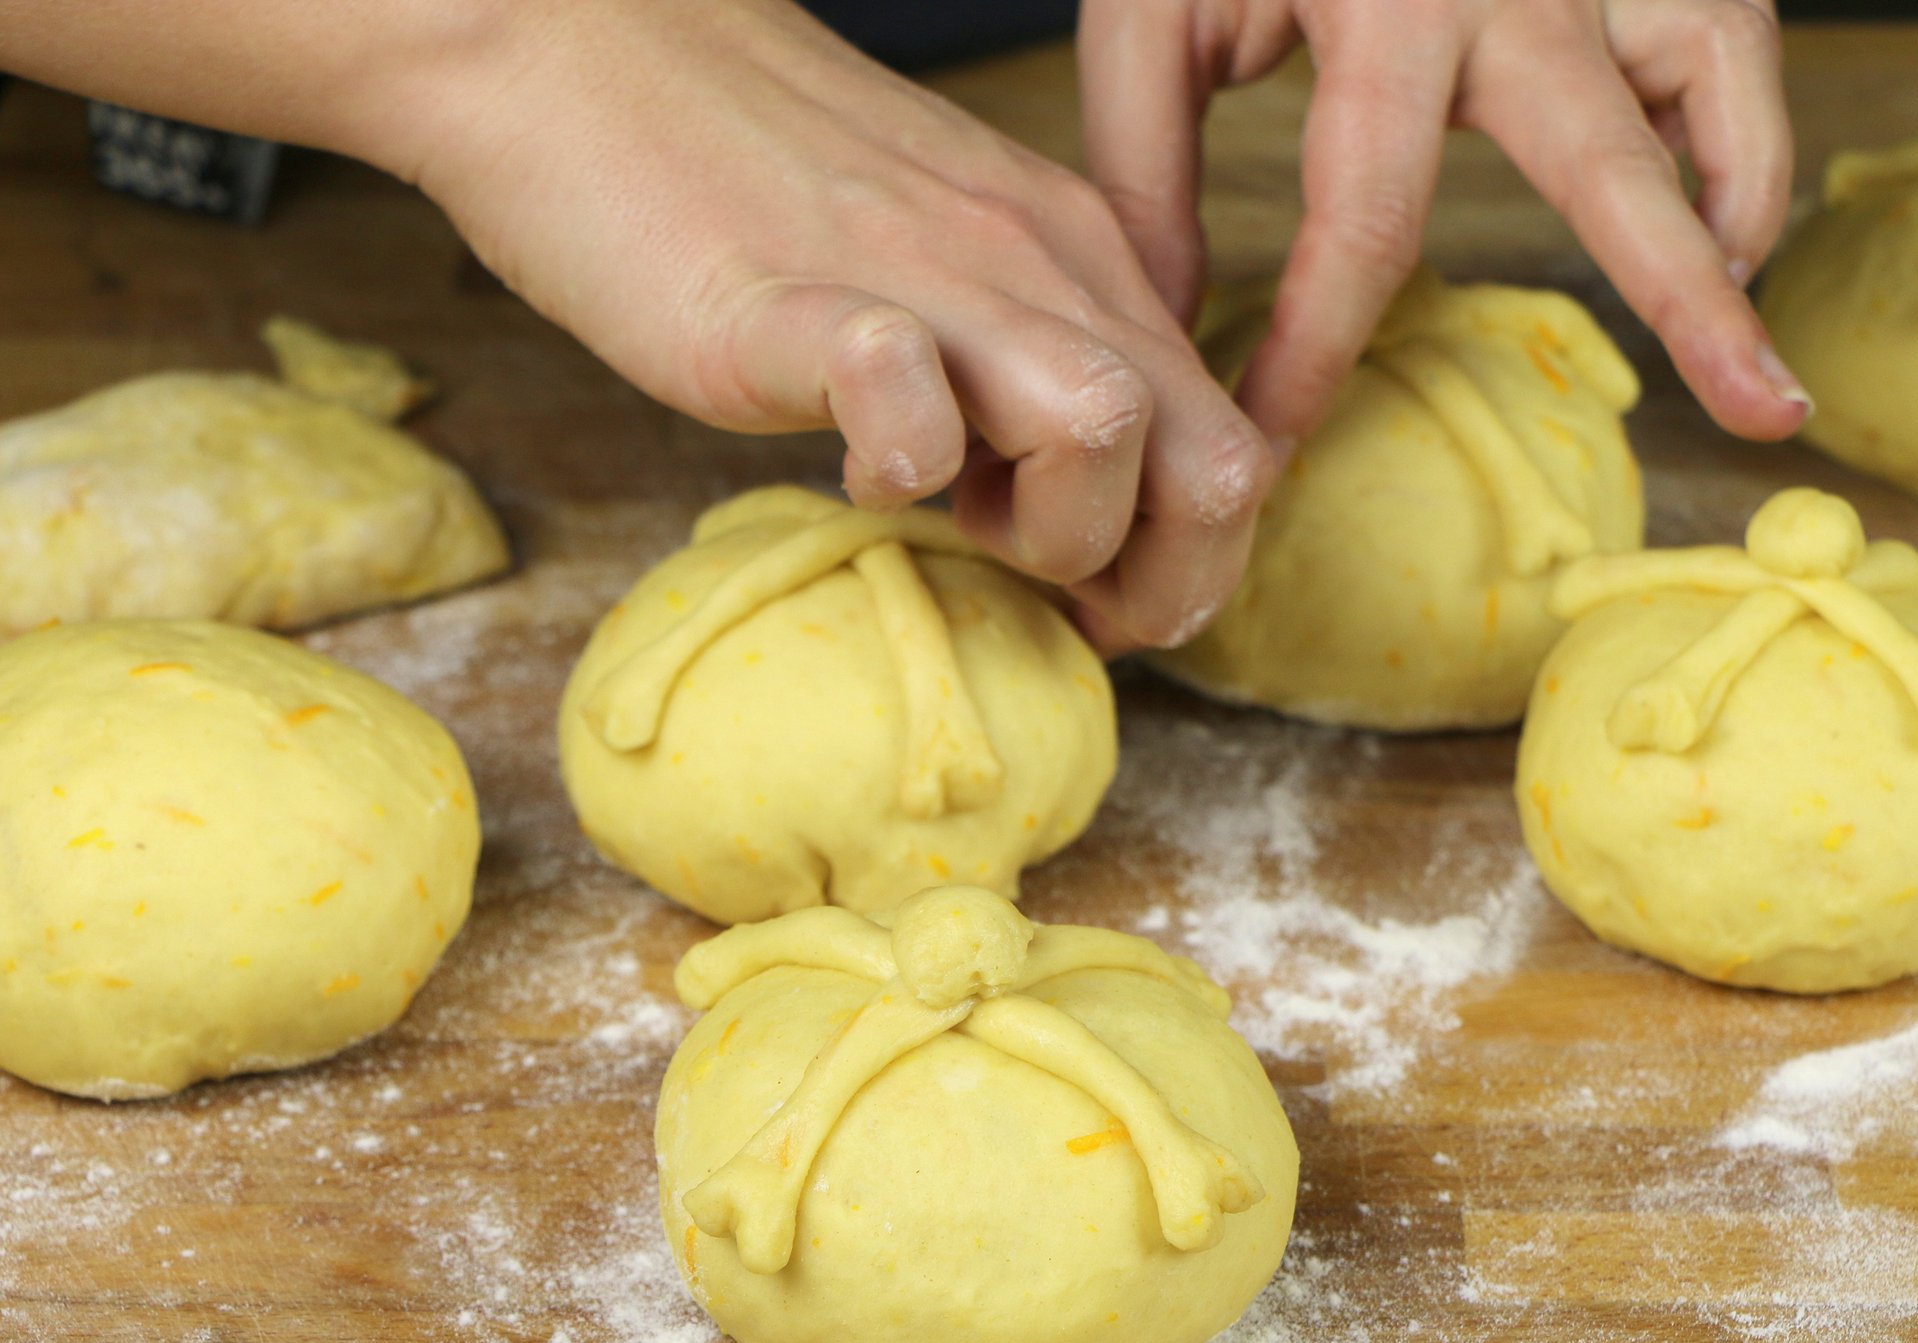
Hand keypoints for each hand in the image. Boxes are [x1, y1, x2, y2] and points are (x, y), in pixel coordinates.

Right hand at [369, 0, 1273, 651]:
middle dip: (1164, 581)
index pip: (1231, 438)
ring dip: (1055, 531)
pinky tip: (851, 469)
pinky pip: (905, 393)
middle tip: (1058, 603)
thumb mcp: (943, 266)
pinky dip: (898, 465)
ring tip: (961, 521)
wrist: (579, 50)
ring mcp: (927, 273)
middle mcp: (1039, 263)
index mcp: (1080, 262)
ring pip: (1108, 428)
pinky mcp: (796, 303)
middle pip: (1218, 466)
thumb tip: (1069, 492)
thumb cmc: (749, 178)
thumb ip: (1022, 360)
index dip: (1193, 556)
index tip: (1100, 593)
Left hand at [1079, 0, 1805, 444]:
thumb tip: (1162, 325)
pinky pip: (1731, 40)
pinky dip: (1736, 136)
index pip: (1365, 224)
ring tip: (1736, 328)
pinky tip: (1712, 222)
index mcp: (1388, 8)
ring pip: (1716, 82)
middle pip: (1619, 171)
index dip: (1315, 350)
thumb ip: (1144, 166)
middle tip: (1765, 415)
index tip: (1273, 439)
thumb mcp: (1155, 10)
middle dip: (1691, 308)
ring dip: (1733, 210)